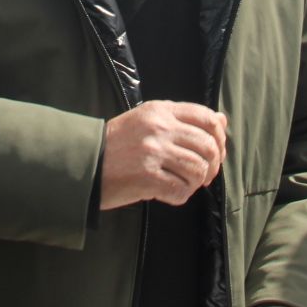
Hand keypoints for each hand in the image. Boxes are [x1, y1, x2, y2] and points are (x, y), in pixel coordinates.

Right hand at [100, 100, 227, 210]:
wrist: (83, 163)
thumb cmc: (118, 144)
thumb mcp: (148, 121)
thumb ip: (183, 120)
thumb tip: (222, 121)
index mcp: (160, 110)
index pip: (207, 118)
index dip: (219, 137)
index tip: (216, 152)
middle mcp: (159, 128)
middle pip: (208, 145)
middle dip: (213, 165)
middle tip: (204, 176)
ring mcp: (153, 152)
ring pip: (198, 168)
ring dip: (196, 182)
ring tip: (183, 184)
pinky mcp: (146, 177)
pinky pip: (181, 190)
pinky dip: (180, 196)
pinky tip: (168, 193)